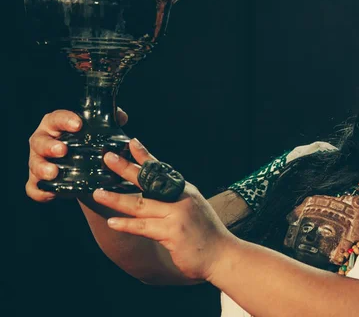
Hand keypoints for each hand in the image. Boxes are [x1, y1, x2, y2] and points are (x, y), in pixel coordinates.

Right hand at [26, 107, 128, 201]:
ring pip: (34, 164)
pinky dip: (40, 192)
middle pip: (40, 141)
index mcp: (55, 125)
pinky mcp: (37, 181)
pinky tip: (51, 193)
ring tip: (53, 173)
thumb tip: (120, 117)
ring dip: (42, 168)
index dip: (65, 120)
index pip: (57, 118)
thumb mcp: (96, 131)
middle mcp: (43, 142)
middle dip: (49, 146)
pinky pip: (34, 188)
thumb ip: (109, 122)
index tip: (78, 124)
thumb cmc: (84, 142)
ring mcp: (38, 162)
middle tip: (62, 150)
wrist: (80, 168)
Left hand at [93, 141, 235, 282]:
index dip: (145, 155)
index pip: (162, 169)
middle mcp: (181, 198)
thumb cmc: (206, 234)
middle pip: (148, 181)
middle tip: (107, 157)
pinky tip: (112, 222)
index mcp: (185, 190)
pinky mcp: (172, 233)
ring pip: (140, 205)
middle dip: (125, 168)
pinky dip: (127, 224)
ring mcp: (177, 215)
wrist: (222, 254)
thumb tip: (151, 193)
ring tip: (98, 193)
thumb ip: (175, 199)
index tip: (130, 142)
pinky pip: (143, 227)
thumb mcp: (194, 208)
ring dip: (116, 199)